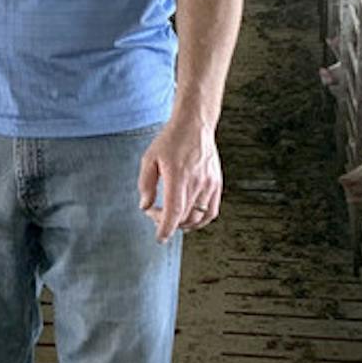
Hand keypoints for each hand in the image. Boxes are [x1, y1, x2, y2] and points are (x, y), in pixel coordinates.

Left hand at [139, 117, 221, 243]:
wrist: (195, 125)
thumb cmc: (171, 139)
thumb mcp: (150, 159)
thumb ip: (146, 184)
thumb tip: (145, 206)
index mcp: (178, 176)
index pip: (174, 212)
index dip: (166, 229)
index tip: (159, 238)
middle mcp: (196, 182)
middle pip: (183, 217)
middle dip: (167, 222)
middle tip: (155, 214)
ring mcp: (209, 184)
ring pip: (198, 217)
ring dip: (183, 223)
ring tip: (171, 217)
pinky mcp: (216, 184)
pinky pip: (211, 211)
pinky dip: (200, 220)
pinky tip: (189, 217)